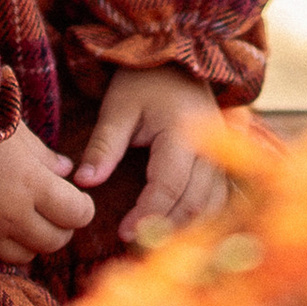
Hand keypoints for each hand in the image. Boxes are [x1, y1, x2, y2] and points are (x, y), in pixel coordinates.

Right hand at [0, 118, 95, 268]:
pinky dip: (8, 246)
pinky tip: (3, 225)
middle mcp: (11, 213)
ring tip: (29, 218)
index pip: (76, 213)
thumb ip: (43, 155)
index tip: (78, 197)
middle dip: (63, 227)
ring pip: (28, 256)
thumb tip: (68, 170)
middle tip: (57, 209)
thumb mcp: (12, 129)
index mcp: (29, 182)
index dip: (83, 207)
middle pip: (56, 241)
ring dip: (35, 241)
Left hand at [74, 64, 230, 245]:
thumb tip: (84, 182)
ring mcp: (221, 156)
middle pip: (194, 202)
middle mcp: (210, 147)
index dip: (148, 214)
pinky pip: (217, 200)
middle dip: (165, 228)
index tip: (123, 233)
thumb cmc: (143, 82)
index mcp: (182, 131)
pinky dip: (199, 219)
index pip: (169, 185)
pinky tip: (175, 230)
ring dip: (184, 228)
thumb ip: (104, 145)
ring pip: (210, 206)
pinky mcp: (222, 163)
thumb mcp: (117, 107)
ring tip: (151, 242)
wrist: (176, 60)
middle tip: (134, 245)